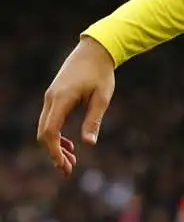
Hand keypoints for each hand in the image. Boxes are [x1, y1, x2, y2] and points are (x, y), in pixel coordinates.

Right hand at [37, 37, 116, 177]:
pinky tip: (69, 144)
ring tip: (71, 161)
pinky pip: (50, 121)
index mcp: (61, 99)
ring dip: (55, 145)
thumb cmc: (101, 73)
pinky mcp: (55, 97)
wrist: (95, 51)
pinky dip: (57, 135)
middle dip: (54, 153)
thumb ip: (94, 120)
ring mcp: (51, 98)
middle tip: (68, 170)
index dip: (54, 151)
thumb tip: (89, 144)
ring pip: (46, 128)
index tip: (64, 166)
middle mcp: (51, 99)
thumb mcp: (102, 97)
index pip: (50, 132)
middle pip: (44, 133)